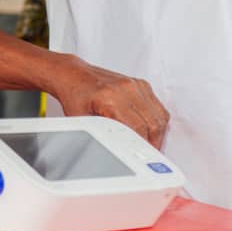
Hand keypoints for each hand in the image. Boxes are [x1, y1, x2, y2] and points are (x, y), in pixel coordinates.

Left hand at [52, 59, 169, 148]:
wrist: (72, 74)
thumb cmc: (74, 95)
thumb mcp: (82, 120)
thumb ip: (100, 135)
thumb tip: (113, 153)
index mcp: (110, 98)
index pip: (138, 128)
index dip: (144, 146)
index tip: (144, 156)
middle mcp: (125, 89)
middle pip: (153, 123)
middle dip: (154, 142)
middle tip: (149, 153)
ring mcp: (134, 84)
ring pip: (160, 114)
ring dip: (158, 131)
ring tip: (150, 143)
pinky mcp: (139, 83)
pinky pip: (157, 105)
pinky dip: (157, 118)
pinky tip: (149, 128)